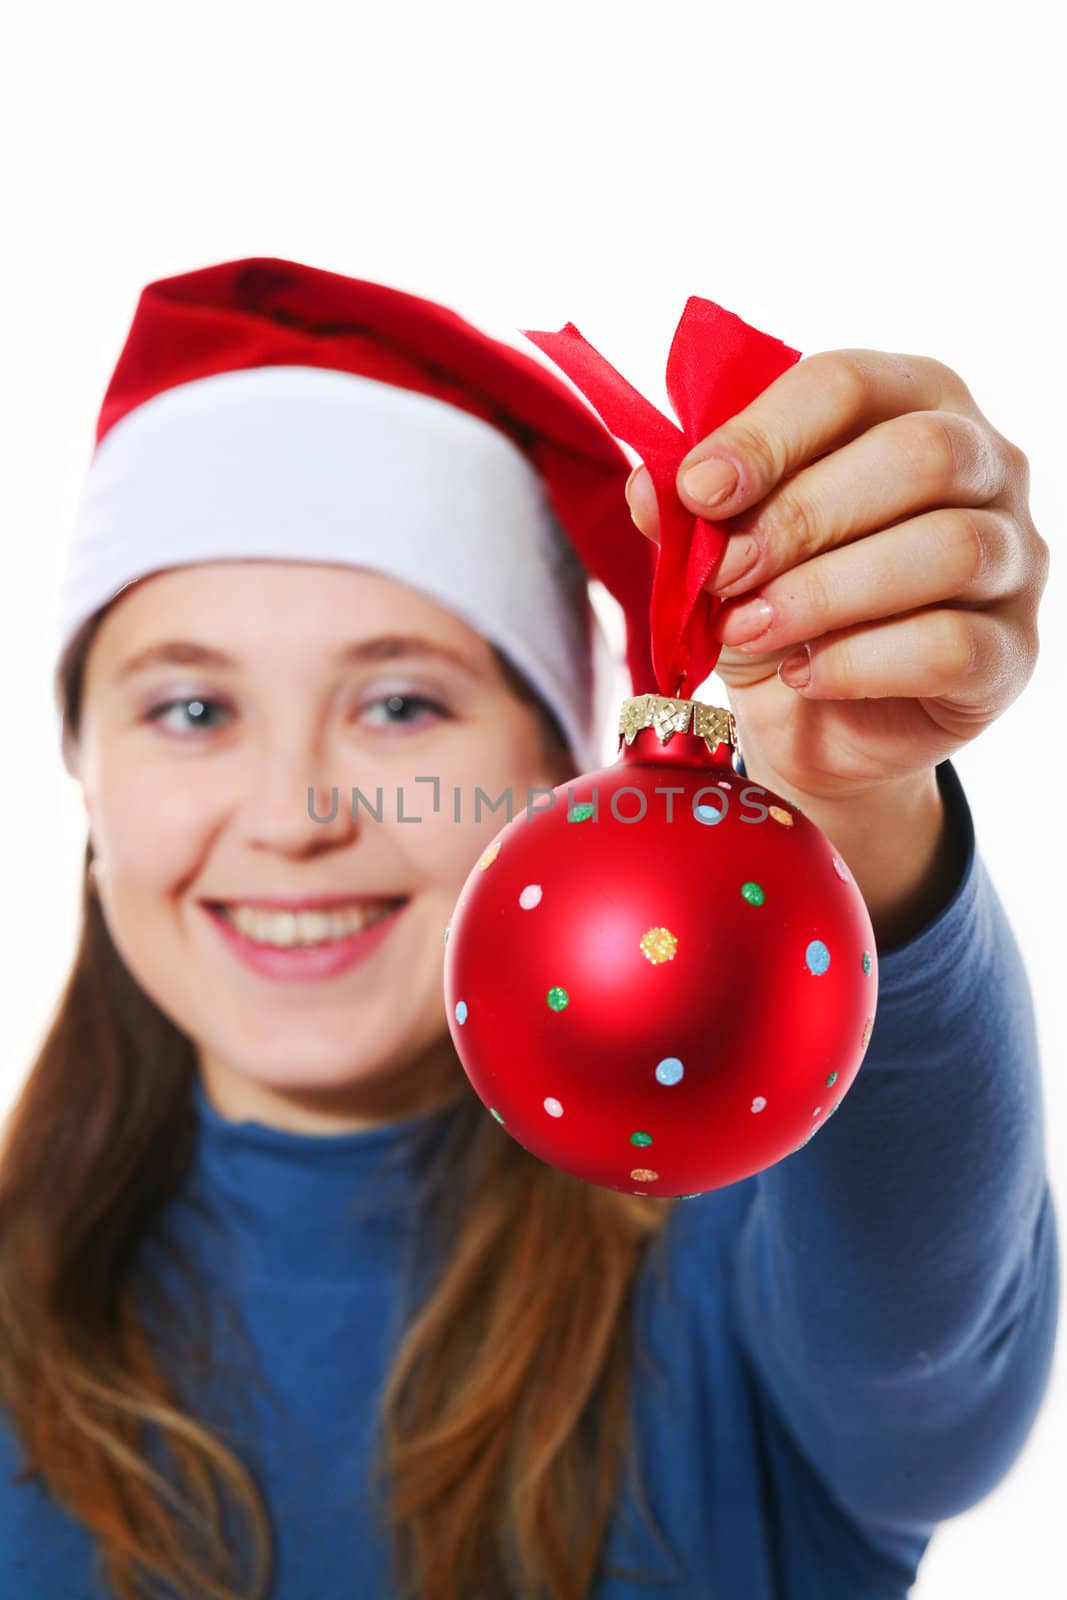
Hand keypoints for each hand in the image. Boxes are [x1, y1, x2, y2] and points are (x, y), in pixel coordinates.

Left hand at [625, 349, 1048, 808]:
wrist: (818, 722)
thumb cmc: (779, 603)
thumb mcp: (722, 547)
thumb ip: (691, 510)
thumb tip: (651, 488)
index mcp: (911, 401)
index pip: (847, 383)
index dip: (767, 434)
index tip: (698, 490)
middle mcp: (986, 464)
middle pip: (916, 455)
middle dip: (800, 516)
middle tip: (725, 574)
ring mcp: (1014, 558)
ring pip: (945, 548)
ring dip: (826, 592)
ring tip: (750, 630)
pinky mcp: (1012, 652)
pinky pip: (952, 646)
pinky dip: (860, 662)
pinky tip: (804, 676)